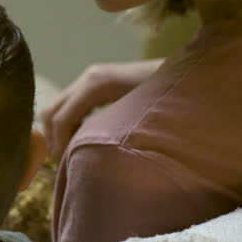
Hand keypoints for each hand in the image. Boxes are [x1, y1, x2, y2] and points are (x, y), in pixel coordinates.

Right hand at [42, 59, 161, 159]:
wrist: (188, 75)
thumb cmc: (169, 97)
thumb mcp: (139, 118)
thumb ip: (109, 132)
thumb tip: (82, 156)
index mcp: (96, 85)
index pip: (61, 117)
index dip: (58, 144)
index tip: (63, 166)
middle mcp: (88, 77)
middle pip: (52, 110)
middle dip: (52, 138)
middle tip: (62, 162)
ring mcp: (91, 78)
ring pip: (59, 107)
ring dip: (59, 131)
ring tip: (70, 153)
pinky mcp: (97, 82)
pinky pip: (71, 105)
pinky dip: (69, 123)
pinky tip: (82, 139)